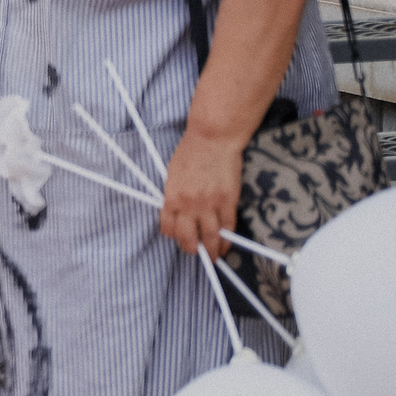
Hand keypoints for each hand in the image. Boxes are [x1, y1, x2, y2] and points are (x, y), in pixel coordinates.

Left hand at [159, 127, 245, 256]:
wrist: (212, 138)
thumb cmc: (190, 152)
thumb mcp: (172, 174)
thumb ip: (174, 194)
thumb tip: (176, 210)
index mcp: (171, 197)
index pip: (167, 227)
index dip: (172, 235)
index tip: (177, 237)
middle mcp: (188, 205)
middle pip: (187, 238)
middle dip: (191, 248)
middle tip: (195, 252)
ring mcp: (209, 204)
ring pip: (210, 237)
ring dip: (211, 251)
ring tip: (213, 256)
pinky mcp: (228, 201)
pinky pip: (228, 227)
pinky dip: (227, 239)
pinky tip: (227, 245)